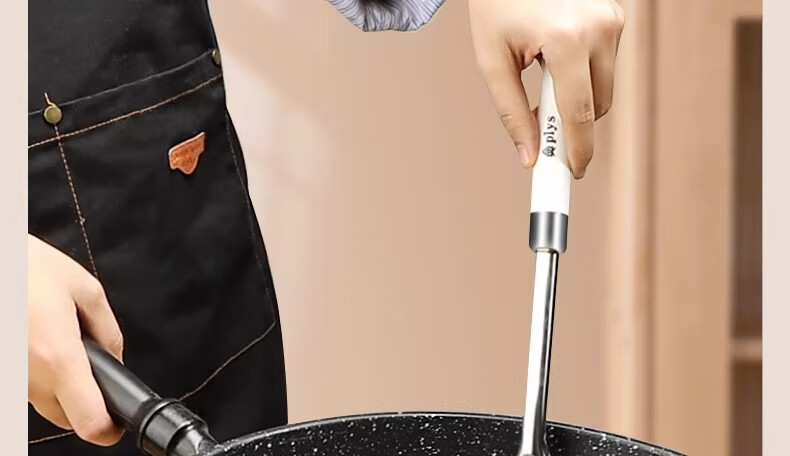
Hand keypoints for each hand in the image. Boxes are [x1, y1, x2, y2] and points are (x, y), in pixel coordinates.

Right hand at [28, 234, 123, 445]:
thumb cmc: (26, 267)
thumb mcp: (85, 289)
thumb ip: (108, 329)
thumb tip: (116, 357)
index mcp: (59, 357)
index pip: (89, 421)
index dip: (108, 428)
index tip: (117, 422)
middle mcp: (29, 377)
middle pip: (67, 418)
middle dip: (86, 402)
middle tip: (90, 367)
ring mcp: (9, 379)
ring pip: (43, 402)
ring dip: (58, 385)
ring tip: (56, 341)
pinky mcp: (0, 374)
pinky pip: (23, 385)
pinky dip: (36, 373)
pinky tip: (37, 341)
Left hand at [469, 0, 623, 177]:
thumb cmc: (497, 3)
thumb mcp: (492, 60)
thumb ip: (510, 111)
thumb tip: (528, 155)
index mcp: (566, 40)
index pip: (579, 114)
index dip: (577, 150)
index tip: (572, 173)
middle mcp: (599, 28)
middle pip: (596, 105)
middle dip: (571, 120)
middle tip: (541, 121)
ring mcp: (613, 18)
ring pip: (603, 85)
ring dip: (577, 92)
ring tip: (541, 66)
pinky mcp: (618, 13)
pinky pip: (605, 61)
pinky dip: (584, 68)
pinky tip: (556, 47)